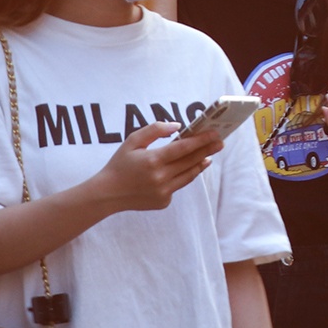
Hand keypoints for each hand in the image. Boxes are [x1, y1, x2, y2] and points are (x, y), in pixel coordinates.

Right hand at [90, 121, 220, 211]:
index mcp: (153, 160)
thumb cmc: (119, 164)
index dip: (201, 140)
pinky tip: (188, 168)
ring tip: (209, 155)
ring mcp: (163, 192)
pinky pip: (179, 186)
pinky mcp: (164, 201)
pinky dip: (184, 176)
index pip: (184, 148)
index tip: (215, 133)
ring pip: (189, 175)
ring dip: (200, 164)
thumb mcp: (132, 141)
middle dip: (207, 150)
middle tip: (220, 142)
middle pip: (191, 161)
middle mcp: (161, 177)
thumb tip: (177, 126)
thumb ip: (155, 130)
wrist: (107, 194)